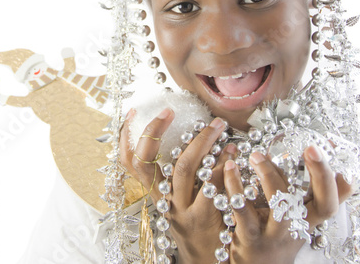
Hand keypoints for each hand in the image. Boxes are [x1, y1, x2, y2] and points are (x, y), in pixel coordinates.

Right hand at [119, 109, 236, 263]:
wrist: (207, 262)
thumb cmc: (194, 223)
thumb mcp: (178, 200)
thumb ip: (177, 174)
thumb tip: (185, 134)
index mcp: (154, 193)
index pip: (130, 163)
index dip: (127, 137)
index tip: (135, 112)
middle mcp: (163, 201)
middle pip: (153, 161)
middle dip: (160, 130)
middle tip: (171, 110)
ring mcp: (182, 210)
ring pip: (184, 168)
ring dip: (202, 141)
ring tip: (217, 125)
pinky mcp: (204, 218)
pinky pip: (212, 183)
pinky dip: (223, 163)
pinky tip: (233, 150)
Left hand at [223, 144, 352, 263]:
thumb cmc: (281, 235)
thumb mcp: (303, 216)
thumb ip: (317, 190)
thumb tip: (333, 157)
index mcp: (310, 217)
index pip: (334, 200)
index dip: (335, 179)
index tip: (330, 153)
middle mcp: (298, 226)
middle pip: (321, 204)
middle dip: (319, 174)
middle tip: (310, 148)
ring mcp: (275, 234)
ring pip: (282, 205)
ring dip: (269, 175)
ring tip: (257, 155)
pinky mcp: (250, 237)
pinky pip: (242, 210)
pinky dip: (235, 186)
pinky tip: (231, 168)